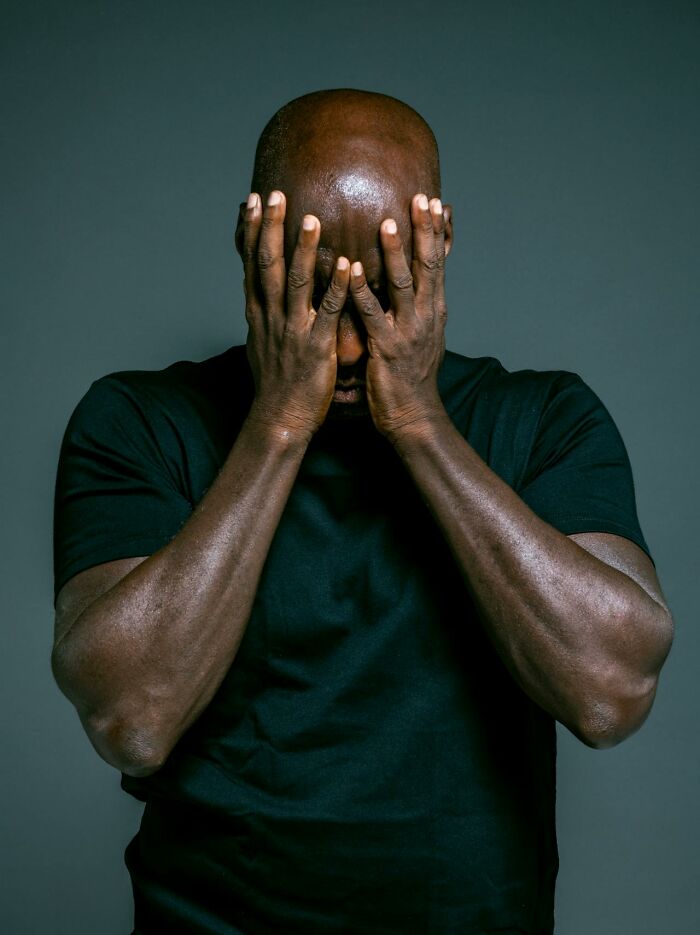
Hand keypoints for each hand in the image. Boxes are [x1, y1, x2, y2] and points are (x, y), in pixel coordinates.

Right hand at [242, 190, 350, 441]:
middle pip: (267, 265)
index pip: (251, 264)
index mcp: (259, 313)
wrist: (280, 419)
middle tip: (275, 194)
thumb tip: (260, 291)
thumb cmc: (277, 381)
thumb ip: (265, 312)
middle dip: (270, 228)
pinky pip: (327, 313)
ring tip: (312, 218)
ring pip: (296, 284)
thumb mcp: (262, 340)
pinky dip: (335, 288)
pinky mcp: (315, 348)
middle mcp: (271, 317)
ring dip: (304, 250)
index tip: (252, 201)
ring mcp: (292, 331)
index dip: (251, 231)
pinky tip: (345, 266)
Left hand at [347, 193, 448, 440]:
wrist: (413, 415)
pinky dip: (362, 291)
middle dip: (423, 231)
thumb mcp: (424, 331)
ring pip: (403, 286)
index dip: (436, 231)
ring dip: (394, 255)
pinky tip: (351, 271)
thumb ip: (422, 301)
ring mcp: (408, 331)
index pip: (439, 262)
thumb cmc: (412, 373)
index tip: (433, 199)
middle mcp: (426, 315)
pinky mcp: (386, 348)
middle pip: (428, 266)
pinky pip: (373, 315)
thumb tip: (421, 278)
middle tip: (419, 198)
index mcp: (434, 309)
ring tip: (385, 224)